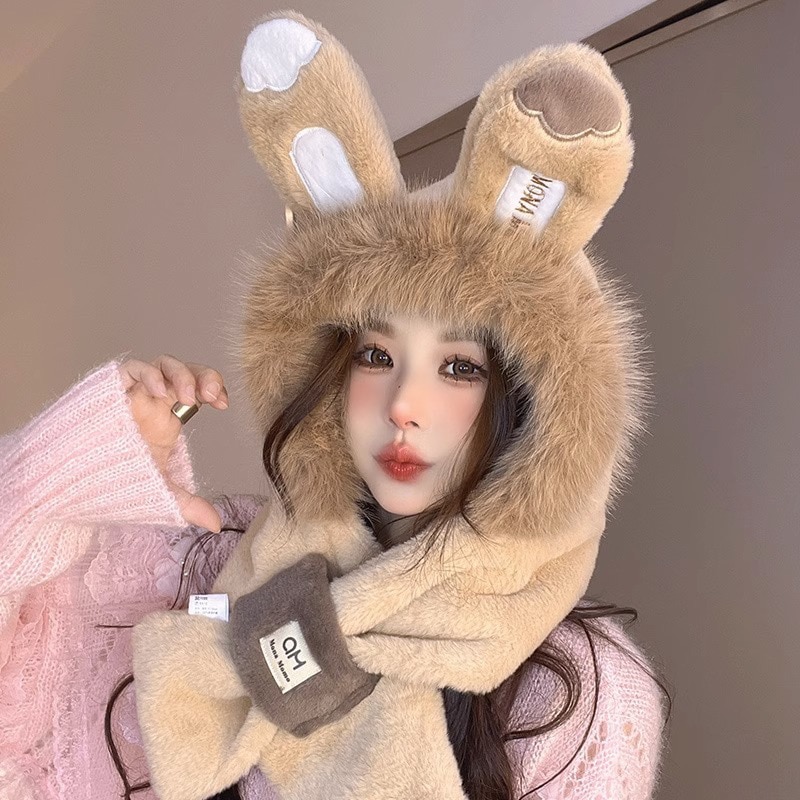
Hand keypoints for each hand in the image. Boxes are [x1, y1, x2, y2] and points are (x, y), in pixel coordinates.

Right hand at [118, 355, 229, 531]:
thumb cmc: (112, 478)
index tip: (223, 404)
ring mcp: (133, 393)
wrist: (69, 480)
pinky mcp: (111, 390)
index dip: (212, 388)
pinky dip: (149, 375)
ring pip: (163, 365)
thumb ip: (187, 504)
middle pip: (185, 372)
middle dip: (203, 376)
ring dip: (181, 375)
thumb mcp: (157, 491)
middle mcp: (154, 401)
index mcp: (167, 417)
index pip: (196, 391)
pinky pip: (132, 369)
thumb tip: (216, 524)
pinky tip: (159, 393)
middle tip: (212, 397)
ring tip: (189, 398)